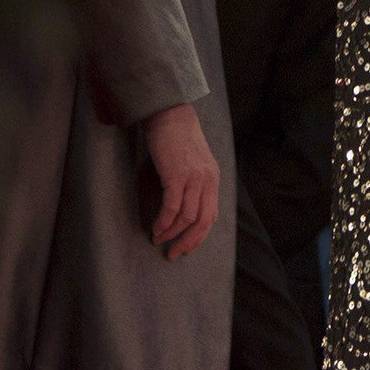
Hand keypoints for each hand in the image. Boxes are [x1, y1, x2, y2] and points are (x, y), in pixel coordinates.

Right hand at [142, 102, 218, 257]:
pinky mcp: (176, 175)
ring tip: (158, 239)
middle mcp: (207, 180)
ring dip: (172, 233)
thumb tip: (185, 209)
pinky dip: (164, 222)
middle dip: (188, 242)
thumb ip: (195, 183)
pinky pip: (172, 207)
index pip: (211, 216)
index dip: (199, 236)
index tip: (187, 247)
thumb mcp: (195, 163)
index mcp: (213, 179)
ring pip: (187, 217)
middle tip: (174, 254)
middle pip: (203, 222)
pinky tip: (156, 228)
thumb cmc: (179, 138)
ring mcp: (193, 178)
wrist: (171, 114)